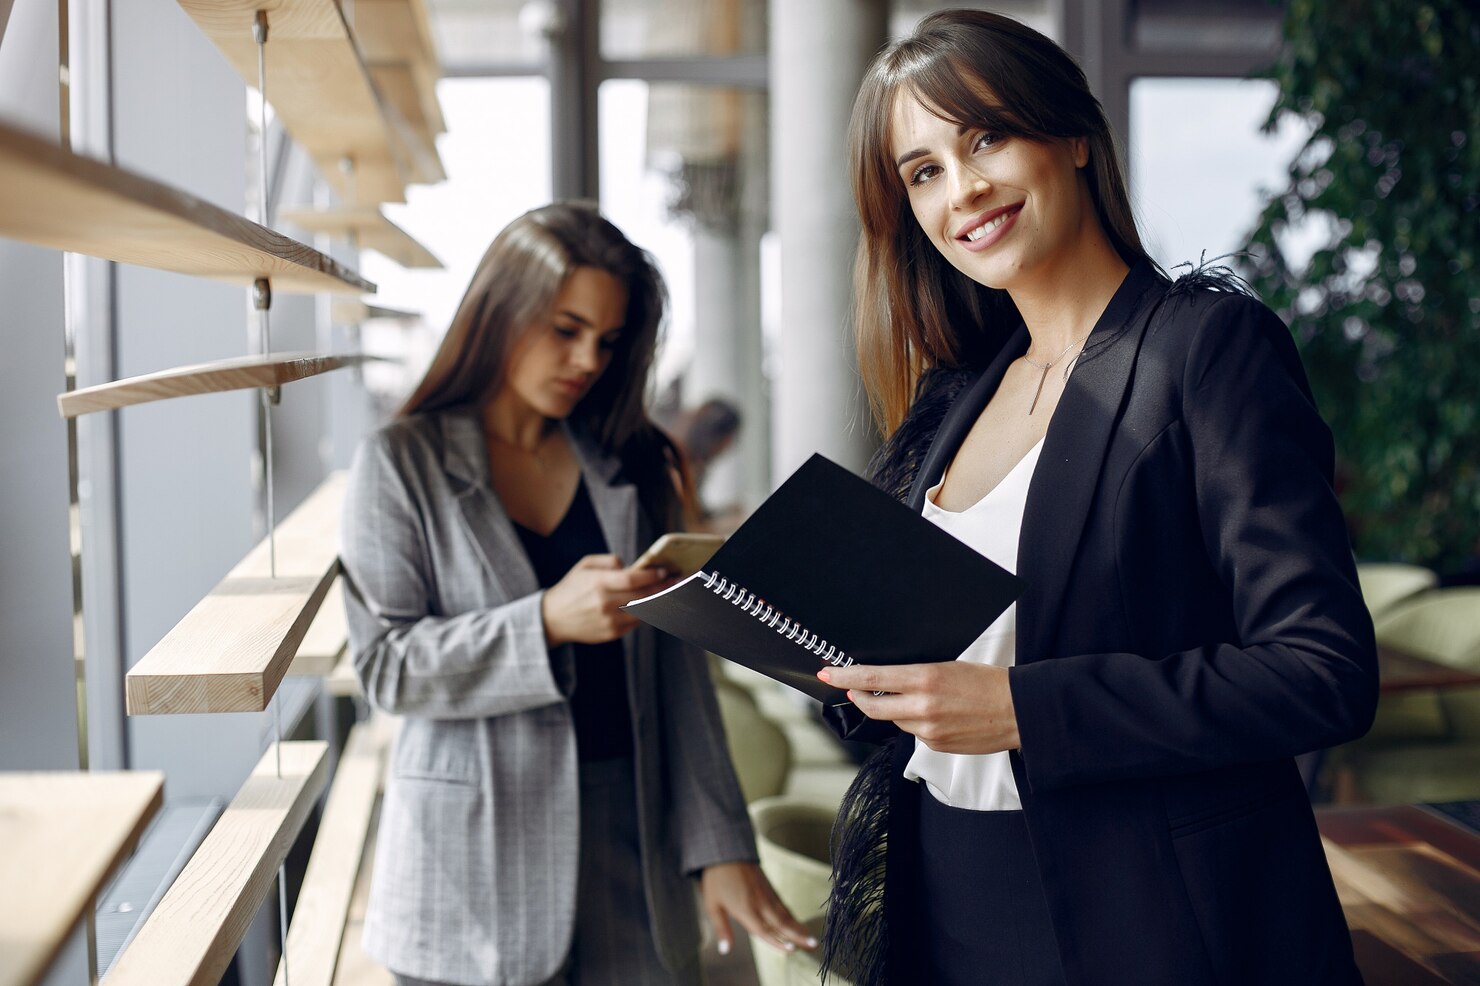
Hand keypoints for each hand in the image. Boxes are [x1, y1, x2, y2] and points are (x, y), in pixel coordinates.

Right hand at [541, 554, 674, 645]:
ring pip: (643, 610)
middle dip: (663, 588)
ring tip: (669, 593)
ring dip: (658, 602)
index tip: (665, 571)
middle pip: (644, 595)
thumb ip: (610, 561)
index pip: (634, 579)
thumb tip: (633, 566)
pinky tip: (649, 605)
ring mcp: (609, 621)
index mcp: (599, 583)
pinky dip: (643, 613)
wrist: (552, 619)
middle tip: (676, 582)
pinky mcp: (612, 634)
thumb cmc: (571, 587)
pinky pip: (636, 622)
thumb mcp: (585, 565)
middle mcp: (605, 603)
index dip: (653, 575)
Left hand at [699, 861, 816, 955]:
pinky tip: (797, 923)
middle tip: (814, 945)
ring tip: (812, 938)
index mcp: (745, 910)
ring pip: (785, 914)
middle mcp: (760, 903)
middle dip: (798, 935)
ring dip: (799, 926)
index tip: (793, 950)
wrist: (726, 850)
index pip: (764, 930)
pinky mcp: (769, 888)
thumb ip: (721, 929)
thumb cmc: (716, 880)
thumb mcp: (712, 905)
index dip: (778, 941)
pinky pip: (783, 905)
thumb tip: (725, 950)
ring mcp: (767, 894)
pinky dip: (792, 916)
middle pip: (781, 923)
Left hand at [818, 661, 1019, 754]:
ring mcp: (928, 730)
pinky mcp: (936, 747)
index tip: (828, 674)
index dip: (845, 676)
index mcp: (925, 678)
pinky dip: (914, 723)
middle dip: (857, 697)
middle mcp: (922, 707)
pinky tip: (934, 715)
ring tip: (914, 698)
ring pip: (894, 721)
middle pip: (872, 707)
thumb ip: (915, 674)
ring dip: (893, 710)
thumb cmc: (987, 683)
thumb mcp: (947, 666)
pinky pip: (913, 733)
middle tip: (849, 688)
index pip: (872, 678)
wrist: (1019, 711)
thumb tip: (887, 677)